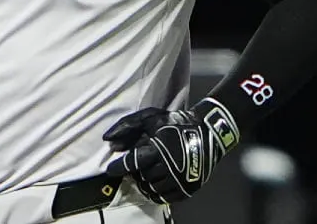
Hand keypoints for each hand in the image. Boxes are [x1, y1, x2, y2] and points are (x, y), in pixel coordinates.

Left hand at [102, 98, 240, 203]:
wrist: (209, 132)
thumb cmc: (176, 123)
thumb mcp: (151, 118)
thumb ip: (128, 126)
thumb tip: (108, 139)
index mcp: (159, 149)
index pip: (132, 163)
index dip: (119, 167)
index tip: (111, 169)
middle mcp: (169, 167)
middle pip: (141, 177)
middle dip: (137, 170)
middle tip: (142, 163)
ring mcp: (179, 180)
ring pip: (151, 189)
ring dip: (146, 181)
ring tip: (150, 170)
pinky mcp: (187, 189)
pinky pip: (164, 198)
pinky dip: (157, 192)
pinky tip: (158, 181)